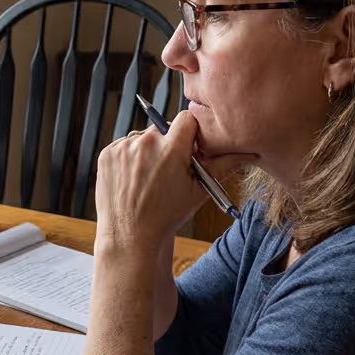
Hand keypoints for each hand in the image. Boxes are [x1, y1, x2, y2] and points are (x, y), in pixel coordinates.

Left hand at [94, 111, 244, 252]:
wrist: (131, 235)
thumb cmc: (167, 215)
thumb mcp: (199, 191)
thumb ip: (222, 165)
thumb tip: (248, 150)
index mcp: (171, 149)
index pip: (187, 119)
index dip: (190, 133)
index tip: (189, 148)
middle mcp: (145, 143)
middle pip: (163, 131)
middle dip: (168, 146)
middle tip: (167, 172)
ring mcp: (123, 148)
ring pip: (142, 139)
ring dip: (147, 152)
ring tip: (148, 180)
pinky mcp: (107, 154)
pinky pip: (123, 147)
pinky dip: (129, 158)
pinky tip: (133, 180)